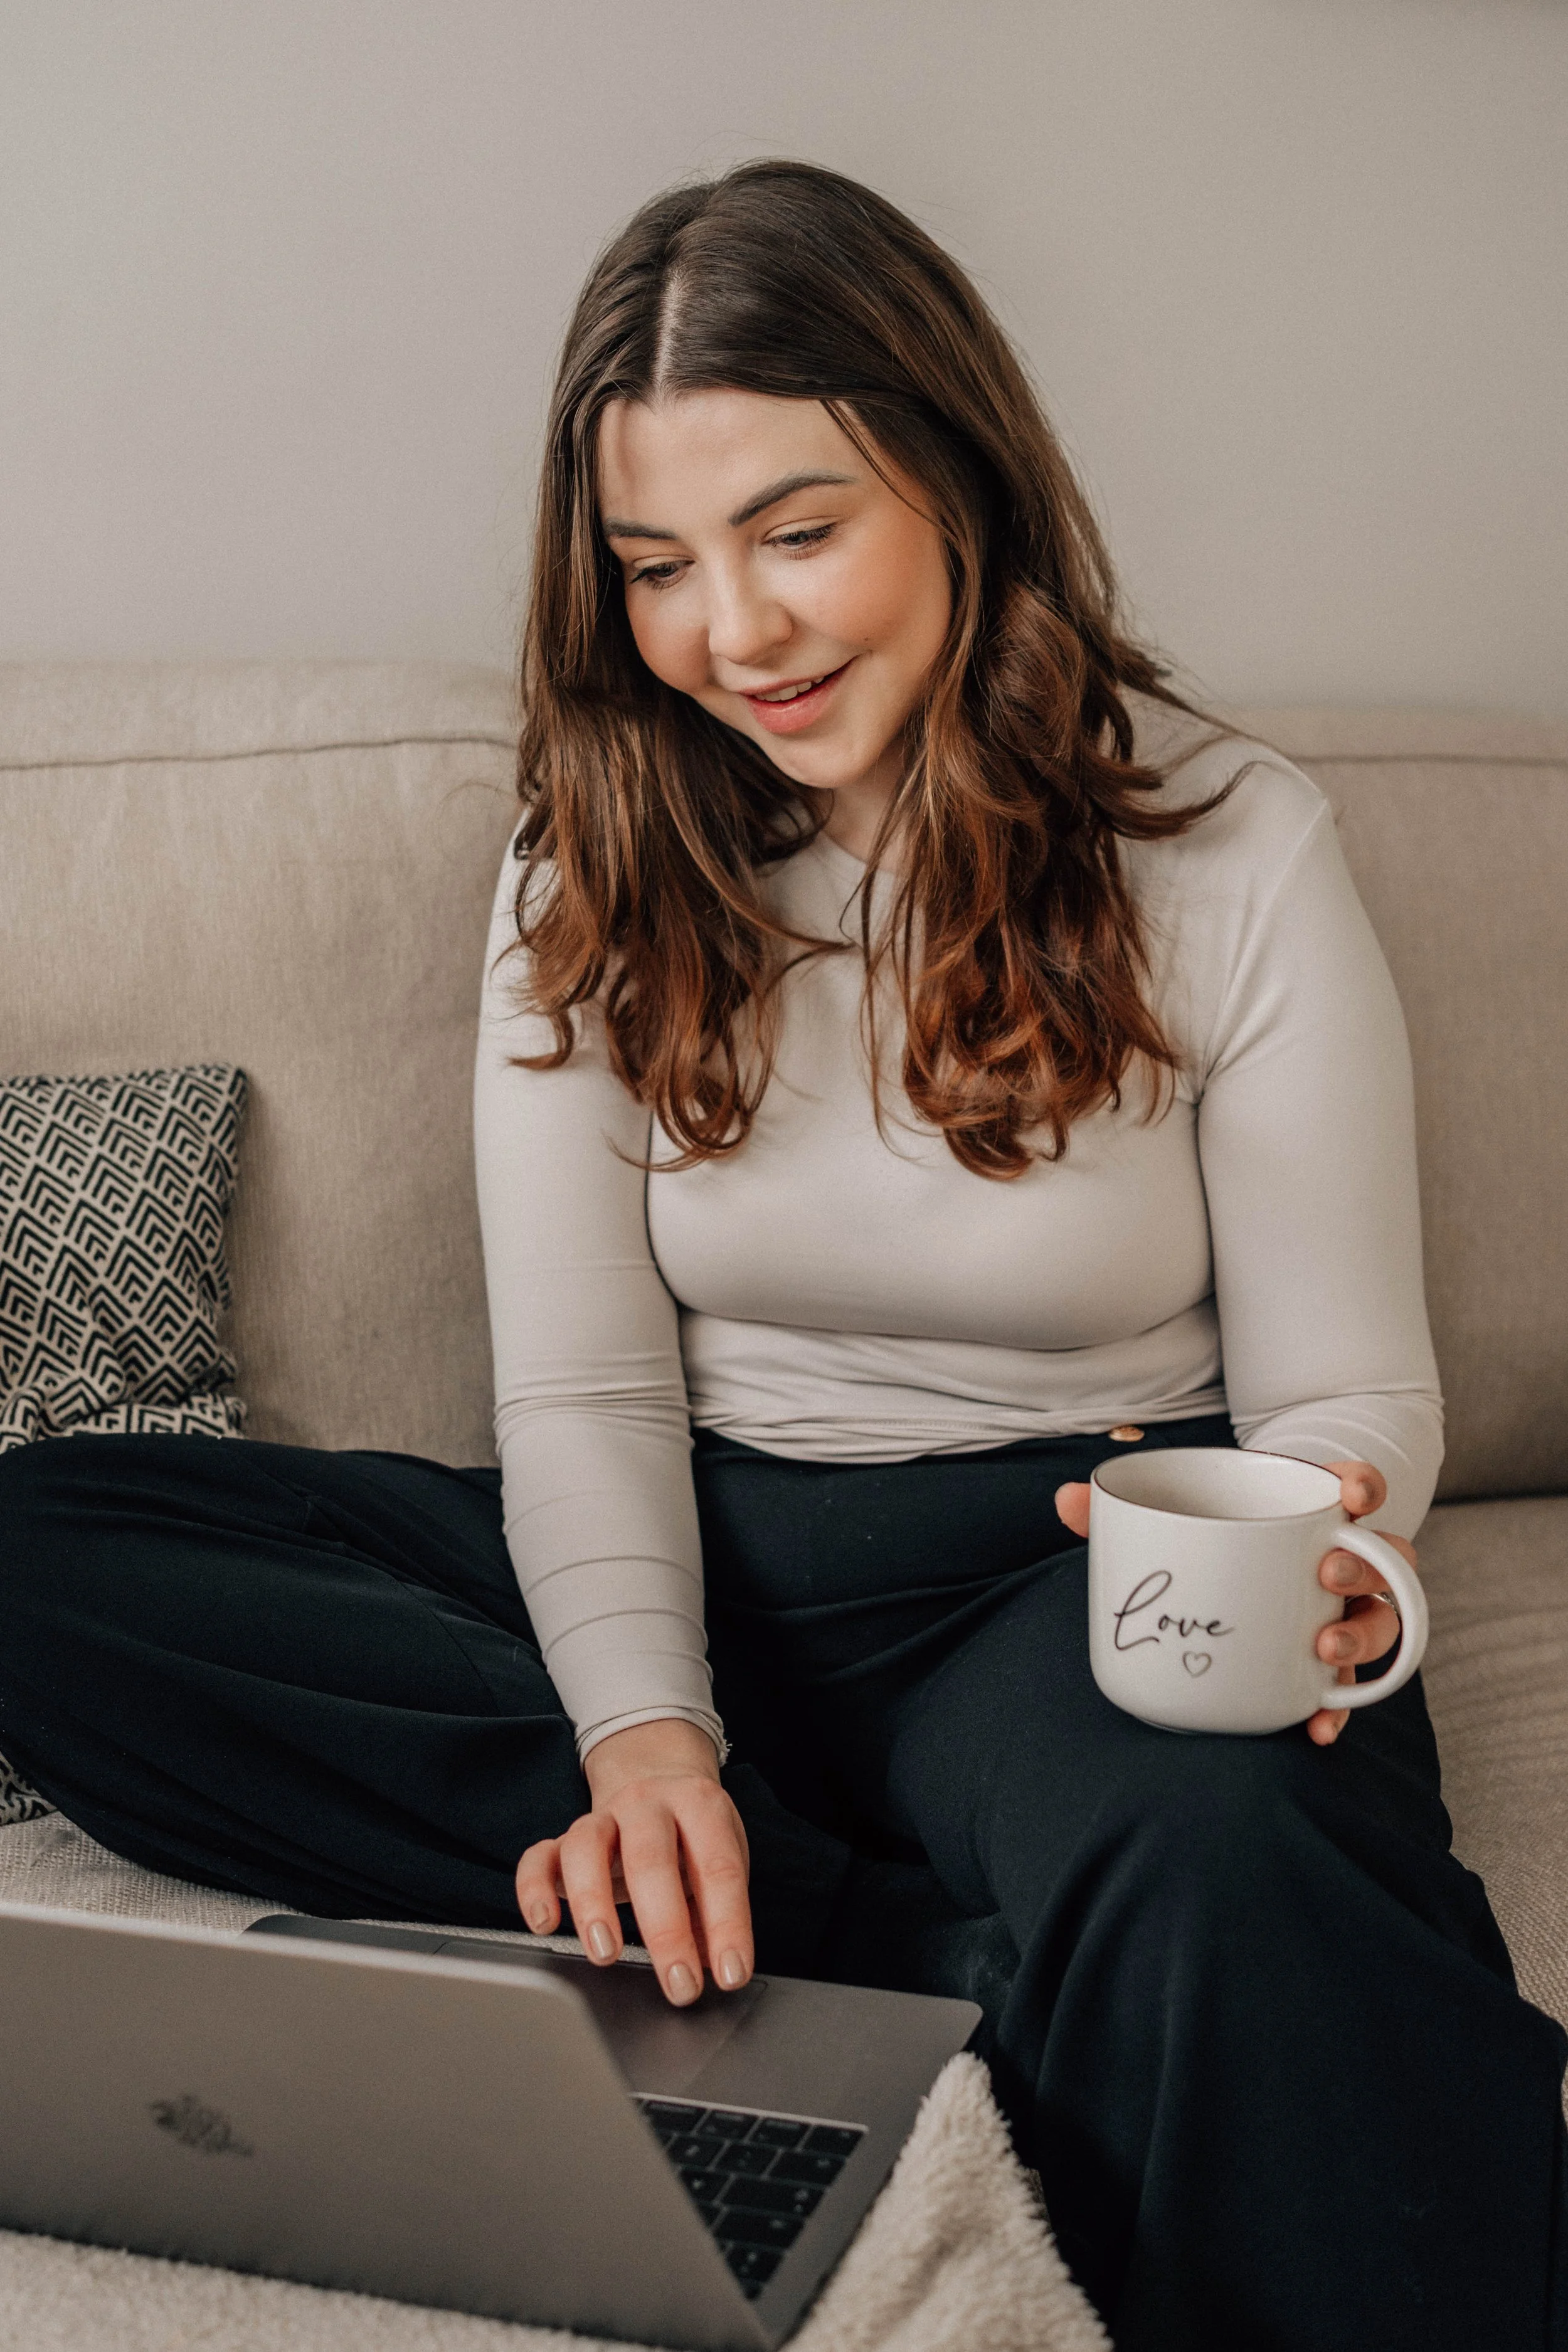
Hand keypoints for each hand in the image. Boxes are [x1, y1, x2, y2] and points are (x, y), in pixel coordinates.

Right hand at [514, 1718, 753, 2007]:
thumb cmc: (693, 1833)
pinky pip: (538, 1857)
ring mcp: (601, 1818)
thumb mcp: (723, 1857)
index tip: (731, 1974)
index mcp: (699, 1805)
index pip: (717, 1866)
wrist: (656, 1774)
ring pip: (586, 1849)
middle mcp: (647, 1804)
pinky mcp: (563, 1839)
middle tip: (680, 1985)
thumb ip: (717, 1910)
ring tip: (607, 1954)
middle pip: (651, 1859)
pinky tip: (545, 1923)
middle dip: (666, 1930)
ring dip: (594, 1904)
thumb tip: (717, 1968)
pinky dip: (534, 1889)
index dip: (728, 1924)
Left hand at [1054, 1455, 1415, 1749]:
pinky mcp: (1329, 1662)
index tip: (1351, 1496)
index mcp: (1307, 1510)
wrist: (1229, 1587)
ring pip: (1380, 1621)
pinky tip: (1315, 1727)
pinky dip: (1337, 1708)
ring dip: (1362, 1634)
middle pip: (1385, 1558)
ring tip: (1324, 1648)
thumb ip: (1118, 1510)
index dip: (1363, 1485)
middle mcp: (1340, 1560)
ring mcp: (1342, 1613)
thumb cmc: (1207, 1537)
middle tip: (1327, 1572)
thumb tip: (1065, 1499)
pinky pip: (1351, 1689)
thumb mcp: (1167, 1518)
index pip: (1354, 1486)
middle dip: (1365, 1564)